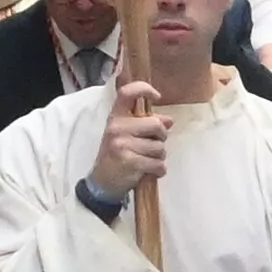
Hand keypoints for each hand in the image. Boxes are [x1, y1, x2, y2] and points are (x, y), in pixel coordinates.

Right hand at [86, 79, 173, 205]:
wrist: (102, 182)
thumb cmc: (118, 155)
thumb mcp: (127, 135)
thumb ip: (147, 125)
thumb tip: (169, 120)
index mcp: (116, 117)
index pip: (127, 93)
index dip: (144, 89)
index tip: (156, 96)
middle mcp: (117, 127)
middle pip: (156, 125)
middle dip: (161, 137)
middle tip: (152, 146)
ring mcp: (122, 144)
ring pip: (160, 147)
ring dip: (159, 157)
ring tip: (146, 160)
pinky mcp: (129, 162)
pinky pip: (158, 164)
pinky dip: (158, 170)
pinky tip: (148, 171)